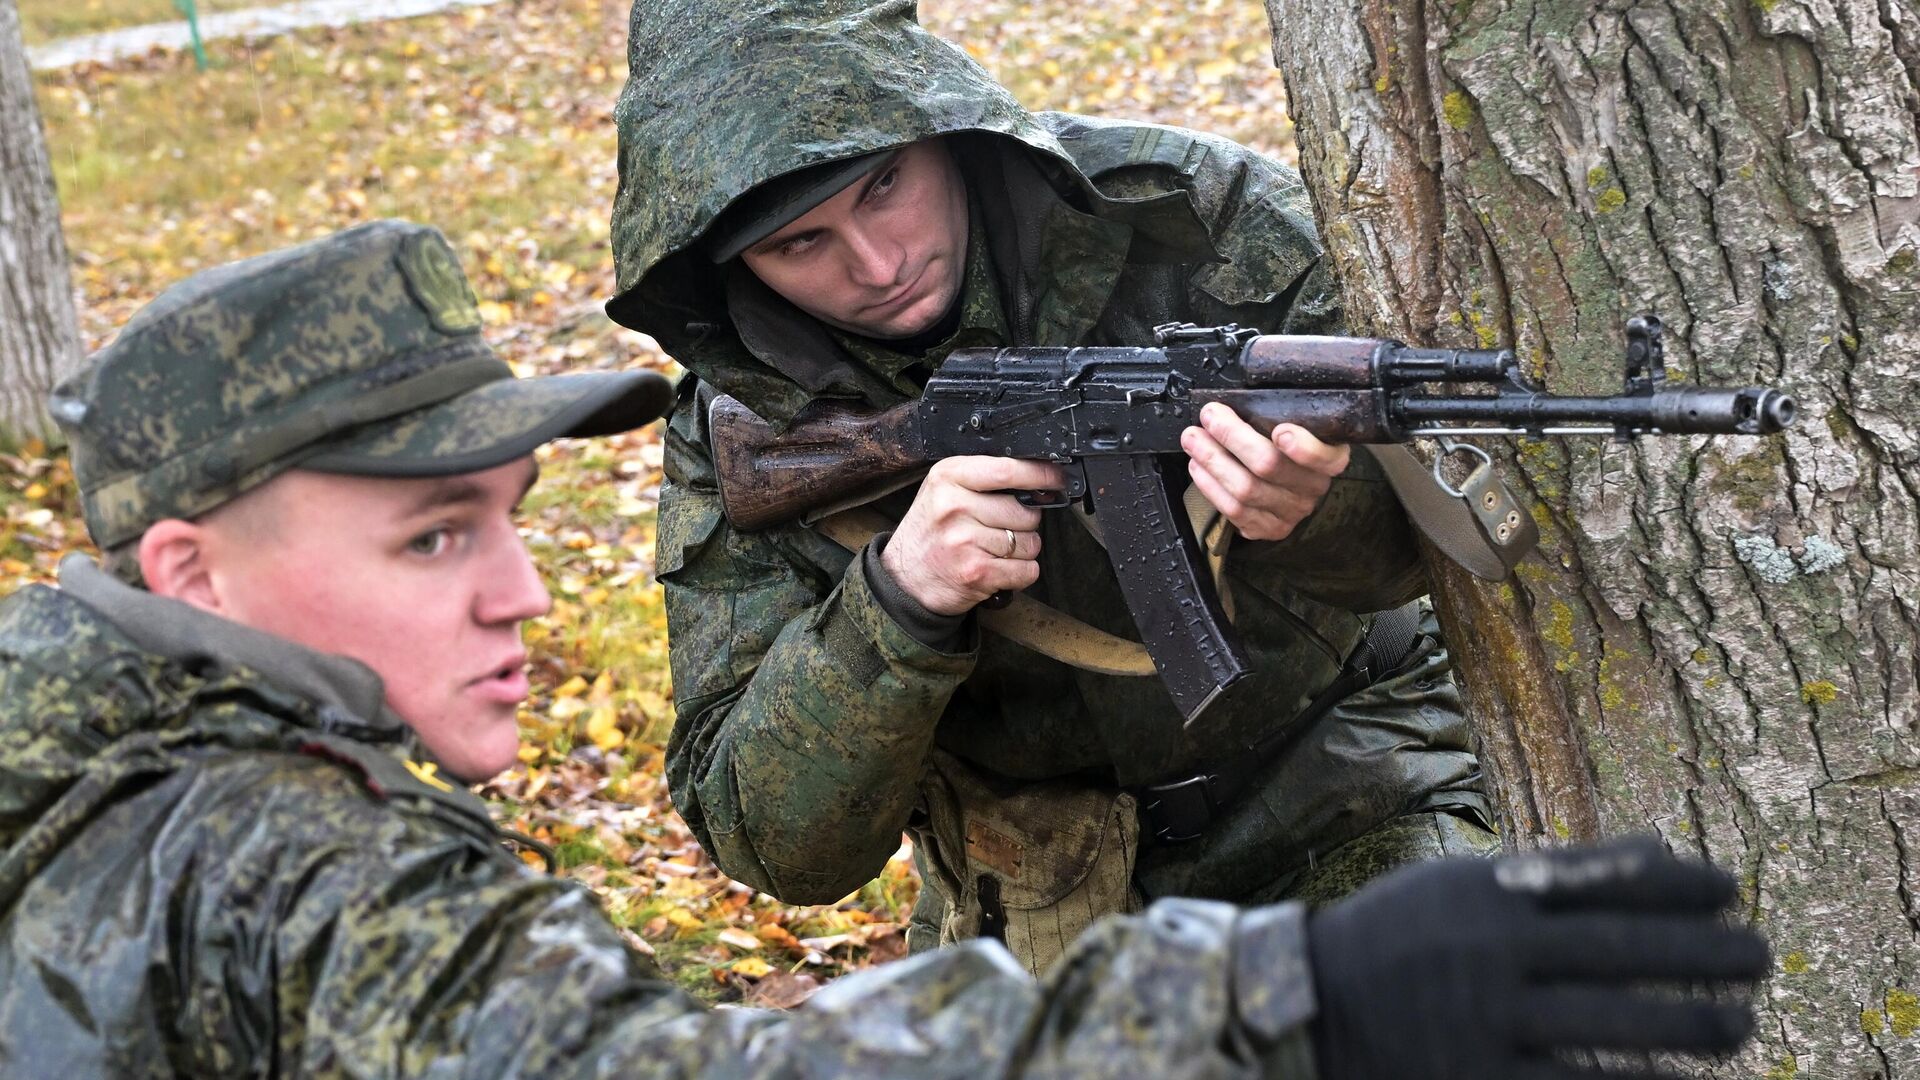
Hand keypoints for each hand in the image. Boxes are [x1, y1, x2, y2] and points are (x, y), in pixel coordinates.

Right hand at [881, 456, 1066, 615]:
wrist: (904, 578)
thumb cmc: (930, 533)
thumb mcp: (943, 491)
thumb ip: (982, 480)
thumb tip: (1038, 480)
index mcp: (948, 477)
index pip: (1007, 469)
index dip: (1040, 474)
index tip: (1055, 478)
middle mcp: (954, 506)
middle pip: (1026, 511)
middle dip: (1026, 523)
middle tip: (1003, 529)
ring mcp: (964, 540)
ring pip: (1030, 543)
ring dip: (1022, 551)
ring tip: (995, 551)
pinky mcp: (976, 572)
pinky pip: (1026, 570)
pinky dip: (1021, 573)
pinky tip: (1000, 569)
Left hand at [1180, 403, 1347, 540]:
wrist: (1286, 484)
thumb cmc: (1285, 441)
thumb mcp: (1297, 421)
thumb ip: (1281, 408)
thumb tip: (1244, 393)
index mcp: (1330, 458)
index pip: (1325, 457)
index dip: (1304, 448)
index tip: (1280, 430)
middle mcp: (1313, 488)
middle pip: (1270, 466)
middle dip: (1232, 437)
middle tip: (1210, 416)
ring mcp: (1291, 512)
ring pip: (1246, 489)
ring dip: (1212, 460)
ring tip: (1193, 438)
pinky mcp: (1268, 527)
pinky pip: (1234, 510)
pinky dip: (1210, 485)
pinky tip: (1198, 466)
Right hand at [1307, 836, 1768, 1079]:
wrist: (1310, 1004)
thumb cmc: (1404, 935)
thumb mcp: (1468, 885)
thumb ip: (1562, 873)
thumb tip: (1661, 850)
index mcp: (1486, 896)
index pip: (1599, 887)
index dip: (1673, 889)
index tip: (1730, 889)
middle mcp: (1488, 955)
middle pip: (1615, 956)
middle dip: (1697, 955)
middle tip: (1759, 956)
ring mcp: (1482, 1023)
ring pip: (1604, 1027)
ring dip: (1683, 1026)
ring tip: (1738, 1024)